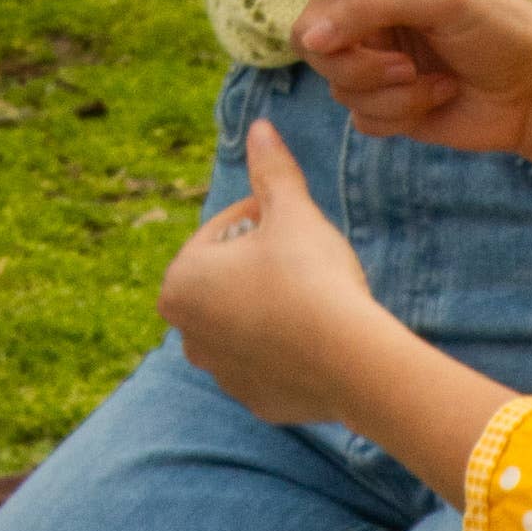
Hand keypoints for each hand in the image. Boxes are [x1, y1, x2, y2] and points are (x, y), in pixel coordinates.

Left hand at [158, 119, 384, 425]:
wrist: (352, 361)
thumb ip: (271, 171)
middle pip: (228, 283)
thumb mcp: (292, 213)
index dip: (261, 218)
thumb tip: (260, 128)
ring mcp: (223, 375)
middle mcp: (189, 336)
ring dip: (272, 307)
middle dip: (260, 266)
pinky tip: (320, 337)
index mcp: (180, 284)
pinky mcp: (259, 402)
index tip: (294, 219)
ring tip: (315, 298)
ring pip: (248, 325)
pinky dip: (289, 349)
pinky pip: (271, 364)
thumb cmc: (312, 278)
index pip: (220, 234)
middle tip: (306, 256)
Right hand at [230, 0, 531, 152]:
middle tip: (405, 59)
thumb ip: (369, 6)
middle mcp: (363, 6)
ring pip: (334, 82)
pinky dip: (398, 116)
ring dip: (386, 90)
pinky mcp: (384, 103)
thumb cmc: (499, 26)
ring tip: (433, 80)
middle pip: (309, 37)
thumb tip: (314, 42)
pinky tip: (437, 100)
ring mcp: (371, 57)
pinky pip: (359, 116)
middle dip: (355, 57)